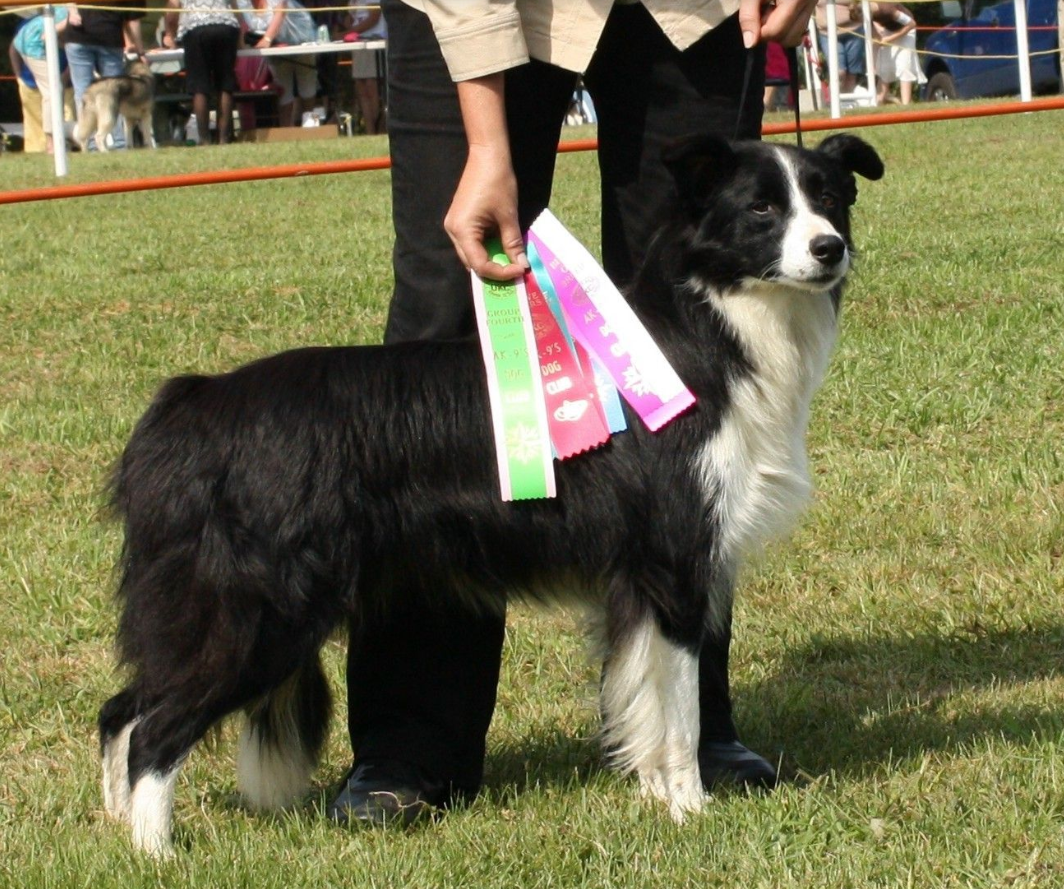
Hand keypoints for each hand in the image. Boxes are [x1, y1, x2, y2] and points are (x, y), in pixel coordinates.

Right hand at [444, 143, 527, 280]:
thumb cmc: (497, 182)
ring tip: (510, 262)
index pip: (479, 265)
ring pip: (472, 255)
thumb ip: (513, 243)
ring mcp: (454, 225)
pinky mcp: (460, 220)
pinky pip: (472, 243)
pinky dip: (487, 249)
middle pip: (472, 263)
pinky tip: (502, 248)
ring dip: (491, 261)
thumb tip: (521, 265)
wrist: (487, 156)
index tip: (520, 270)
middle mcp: (453, 231)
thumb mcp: (508, 216)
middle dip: (494, 270)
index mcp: (462, 230)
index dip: (500, 272)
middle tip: (515, 271)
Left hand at [739, 0, 818, 47]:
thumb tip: (749, 44)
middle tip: (762, 12)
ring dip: (779, 31)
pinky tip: (780, 9)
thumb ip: (748, 15)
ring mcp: (814, 3)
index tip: (754, 16)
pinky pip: (800, 26)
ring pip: (796, 35)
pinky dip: (788, 25)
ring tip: (771, 10)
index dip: (759, 30)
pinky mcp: (814, 4)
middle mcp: (810, 1)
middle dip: (769, 32)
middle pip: (787, 37)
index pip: (775, 31)